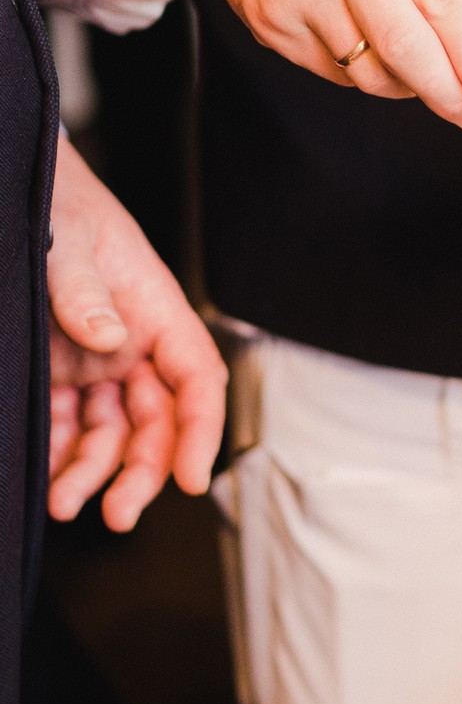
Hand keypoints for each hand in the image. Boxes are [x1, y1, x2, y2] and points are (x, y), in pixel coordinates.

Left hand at [45, 135, 227, 530]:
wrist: (16, 190)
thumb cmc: (56, 202)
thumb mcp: (65, 240)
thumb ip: (84, 289)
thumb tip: (107, 336)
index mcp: (156, 310)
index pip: (197, 380)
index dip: (201, 432)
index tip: (191, 478)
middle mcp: (133, 342)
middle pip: (158, 420)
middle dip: (143, 471)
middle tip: (119, 514)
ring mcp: (96, 360)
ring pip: (113, 432)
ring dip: (95, 472)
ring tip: (64, 503)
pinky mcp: (57, 371)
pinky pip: (68, 423)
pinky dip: (59, 453)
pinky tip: (45, 475)